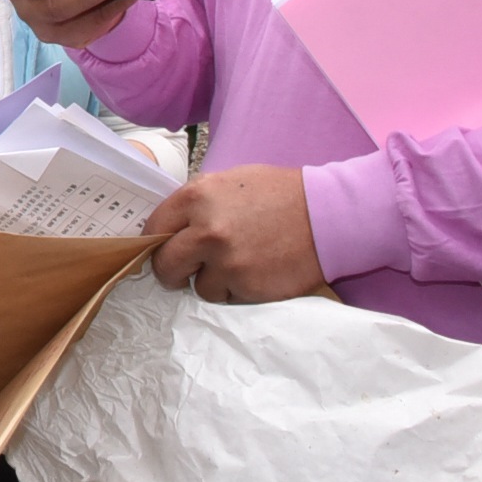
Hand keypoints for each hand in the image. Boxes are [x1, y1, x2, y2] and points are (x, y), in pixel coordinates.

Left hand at [145, 166, 324, 302]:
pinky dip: (237, 291)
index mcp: (196, 198)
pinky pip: (228, 299)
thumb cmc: (277, 193)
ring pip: (199, 288)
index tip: (163, 247)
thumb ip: (195, 203)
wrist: (326, 214)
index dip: (157, 239)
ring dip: (212, 282)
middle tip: (184, 271)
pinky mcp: (249, 288)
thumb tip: (167, 227)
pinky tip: (255, 273)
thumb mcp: (228, 182)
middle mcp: (207, 231)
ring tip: (236, 265)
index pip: (154, 227)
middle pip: (166, 265)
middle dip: (172, 271)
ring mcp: (228, 263)